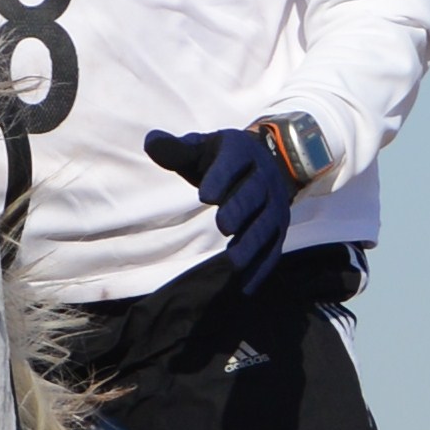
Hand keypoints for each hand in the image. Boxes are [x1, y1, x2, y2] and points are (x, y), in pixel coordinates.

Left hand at [144, 124, 292, 286]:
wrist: (266, 162)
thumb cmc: (221, 159)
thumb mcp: (199, 147)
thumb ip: (176, 149)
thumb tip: (151, 142)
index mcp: (241, 152)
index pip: (232, 161)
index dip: (221, 176)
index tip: (204, 194)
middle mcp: (263, 177)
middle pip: (253, 194)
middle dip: (240, 209)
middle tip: (223, 225)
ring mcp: (274, 205)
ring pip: (266, 225)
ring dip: (252, 244)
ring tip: (234, 263)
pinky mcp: (278, 228)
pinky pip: (273, 249)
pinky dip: (261, 268)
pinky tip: (245, 287)